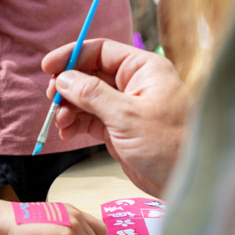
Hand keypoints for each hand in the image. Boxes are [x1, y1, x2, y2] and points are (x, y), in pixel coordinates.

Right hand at [42, 39, 189, 197]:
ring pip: (87, 98)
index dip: (72, 56)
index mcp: (143, 69)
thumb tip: (63, 78)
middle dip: (68, 86)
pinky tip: (67, 132)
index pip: (101, 51)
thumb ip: (92, 94)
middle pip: (90, 74)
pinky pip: (90, 118)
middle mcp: (134, 84)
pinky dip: (76, 123)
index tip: (48, 67)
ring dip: (69, 107)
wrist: (187, 182)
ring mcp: (126, 107)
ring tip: (61, 122)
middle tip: (53, 99)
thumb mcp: (127, 116)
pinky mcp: (119, 129)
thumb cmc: (169, 145)